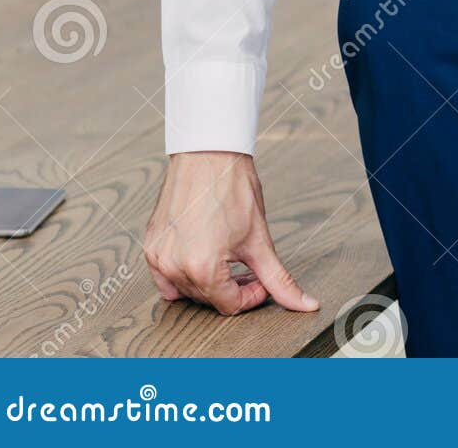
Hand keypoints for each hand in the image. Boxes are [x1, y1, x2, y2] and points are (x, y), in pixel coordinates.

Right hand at [143, 151, 319, 316]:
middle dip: (232, 287)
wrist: (209, 151)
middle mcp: (175, 266)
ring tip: (227, 259)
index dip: (251, 294)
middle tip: (248, 268)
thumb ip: (279, 279)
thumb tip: (306, 304)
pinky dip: (182, 273)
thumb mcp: (259, 238)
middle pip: (208, 299)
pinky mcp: (151, 244)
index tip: (260, 278)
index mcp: (202, 269)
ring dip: (208, 281)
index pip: (230, 305)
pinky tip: (201, 254)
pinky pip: (164, 275)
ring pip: (186, 289)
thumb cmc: (232, 187)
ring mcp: (158, 255)